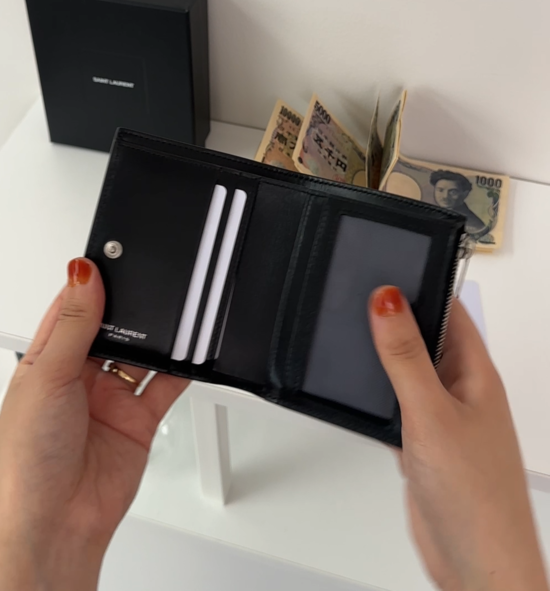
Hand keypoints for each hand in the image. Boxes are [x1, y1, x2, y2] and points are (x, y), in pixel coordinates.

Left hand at [0, 258, 188, 590]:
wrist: (60, 522)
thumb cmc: (29, 461)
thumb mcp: (47, 378)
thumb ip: (72, 326)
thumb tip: (82, 276)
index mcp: (49, 362)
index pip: (72, 310)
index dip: (91, 286)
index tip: (112, 261)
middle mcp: (81, 377)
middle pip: (113, 330)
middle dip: (130, 312)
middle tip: (148, 291)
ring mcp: (111, 398)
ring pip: (141, 355)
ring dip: (156, 340)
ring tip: (170, 320)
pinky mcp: (139, 418)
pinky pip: (165, 385)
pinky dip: (179, 370)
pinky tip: (186, 355)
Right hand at [369, 286, 547, 590]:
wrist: (474, 561)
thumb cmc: (475, 495)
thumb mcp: (431, 412)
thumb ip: (405, 356)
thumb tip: (387, 301)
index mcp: (474, 370)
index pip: (448, 308)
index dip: (420, 282)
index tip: (388, 263)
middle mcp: (458, 387)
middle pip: (422, 335)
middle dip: (392, 316)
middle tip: (356, 296)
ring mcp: (438, 413)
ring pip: (405, 369)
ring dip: (380, 355)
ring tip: (349, 336)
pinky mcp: (420, 438)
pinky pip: (394, 401)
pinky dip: (374, 392)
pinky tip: (356, 390)